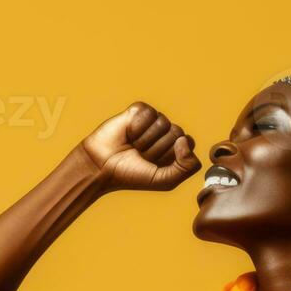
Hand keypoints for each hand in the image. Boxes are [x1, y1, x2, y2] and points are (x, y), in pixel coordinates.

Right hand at [81, 102, 200, 192]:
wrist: (102, 167)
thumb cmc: (133, 175)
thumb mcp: (166, 180)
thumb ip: (187, 167)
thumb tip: (184, 139)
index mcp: (176, 149)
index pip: (188, 143)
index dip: (172, 155)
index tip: (156, 164)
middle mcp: (166, 132)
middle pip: (177, 132)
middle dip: (158, 149)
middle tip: (142, 156)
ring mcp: (153, 121)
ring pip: (163, 122)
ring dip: (146, 140)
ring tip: (134, 146)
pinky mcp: (138, 110)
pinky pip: (148, 113)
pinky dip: (137, 127)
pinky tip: (128, 133)